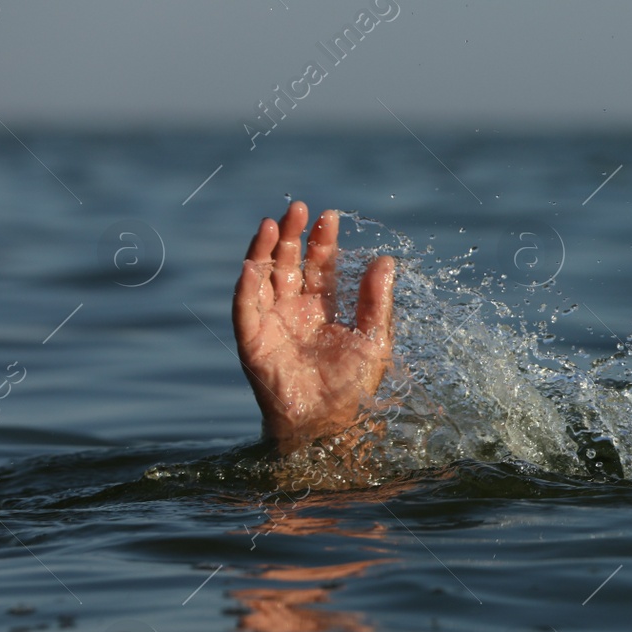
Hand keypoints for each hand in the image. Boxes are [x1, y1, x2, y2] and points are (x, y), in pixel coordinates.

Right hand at [232, 201, 395, 453]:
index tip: (328, 215)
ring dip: (264, 250)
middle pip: (288, 263)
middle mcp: (293, 311)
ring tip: (272, 223)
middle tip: (298, 207)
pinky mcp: (252, 340)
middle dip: (292, 235)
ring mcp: (270, 323)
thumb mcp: (373, 339)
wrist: (328, 424)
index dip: (322, 241)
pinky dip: (247, 285)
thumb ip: (376, 301)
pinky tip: (253, 263)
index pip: (319, 265)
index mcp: (322, 309)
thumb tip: (386, 259)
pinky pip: (245, 308)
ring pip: (263, 277)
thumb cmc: (352, 387)